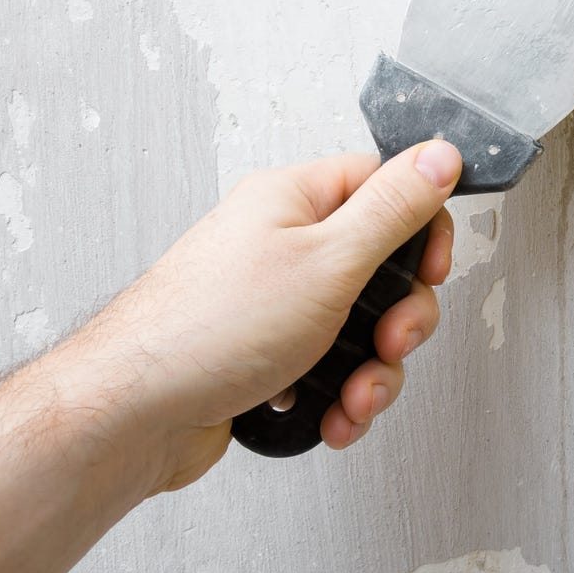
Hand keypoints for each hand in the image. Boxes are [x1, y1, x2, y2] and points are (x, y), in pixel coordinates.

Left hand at [71, 143, 460, 491]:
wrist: (134, 418)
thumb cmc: (210, 330)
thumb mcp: (328, 260)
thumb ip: (393, 208)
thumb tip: (440, 155)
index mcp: (294, 199)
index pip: (383, 185)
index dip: (421, 228)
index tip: (430, 270)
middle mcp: (281, 244)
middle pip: (382, 266)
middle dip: (401, 319)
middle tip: (390, 342)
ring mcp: (272, 302)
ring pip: (360, 326)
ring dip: (374, 371)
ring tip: (355, 396)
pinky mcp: (266, 355)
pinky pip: (329, 367)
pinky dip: (340, 395)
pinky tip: (331, 415)